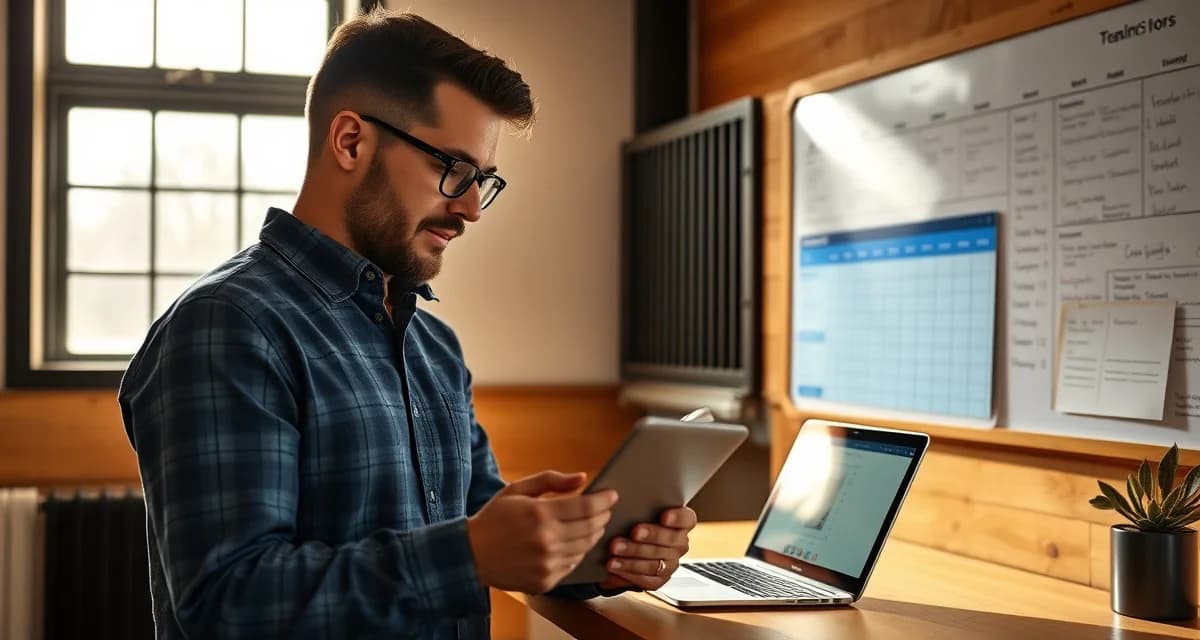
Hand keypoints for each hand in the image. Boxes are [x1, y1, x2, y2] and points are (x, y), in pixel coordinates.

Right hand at [467, 470, 616, 593]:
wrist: (471, 555)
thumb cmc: (494, 519)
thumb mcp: (517, 490)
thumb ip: (551, 480)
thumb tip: (582, 478)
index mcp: (540, 514)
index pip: (586, 507)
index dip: (604, 500)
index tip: (612, 495)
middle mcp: (546, 541)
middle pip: (591, 528)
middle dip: (603, 516)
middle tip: (604, 509)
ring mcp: (547, 564)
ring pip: (585, 547)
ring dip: (593, 534)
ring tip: (591, 524)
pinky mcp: (546, 581)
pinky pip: (573, 564)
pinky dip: (578, 552)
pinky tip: (573, 543)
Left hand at [598, 506, 696, 590]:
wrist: (626, 545)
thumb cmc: (633, 520)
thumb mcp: (637, 510)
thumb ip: (638, 504)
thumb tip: (622, 495)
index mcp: (681, 523)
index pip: (687, 519)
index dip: (678, 518)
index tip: (664, 516)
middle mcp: (680, 544)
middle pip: (671, 540)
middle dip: (651, 536)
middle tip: (633, 532)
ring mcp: (671, 563)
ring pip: (656, 561)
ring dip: (634, 556)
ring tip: (615, 550)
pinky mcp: (659, 579)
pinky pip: (648, 579)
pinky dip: (630, 573)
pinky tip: (615, 567)